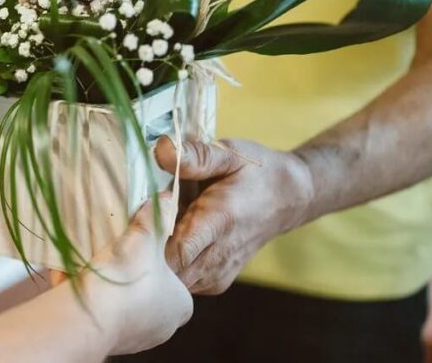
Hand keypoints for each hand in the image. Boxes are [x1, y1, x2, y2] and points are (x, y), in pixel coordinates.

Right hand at [92, 193, 193, 354]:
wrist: (90, 317)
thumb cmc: (128, 278)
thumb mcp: (145, 239)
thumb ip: (156, 219)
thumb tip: (166, 198)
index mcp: (181, 305)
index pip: (176, 282)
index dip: (159, 265)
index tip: (142, 250)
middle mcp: (163, 327)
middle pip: (148, 294)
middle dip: (132, 277)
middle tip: (118, 254)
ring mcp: (135, 339)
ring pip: (123, 306)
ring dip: (110, 288)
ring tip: (94, 264)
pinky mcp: (107, 341)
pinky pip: (101, 313)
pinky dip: (92, 299)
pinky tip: (77, 280)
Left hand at [154, 137, 313, 294]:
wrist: (289, 199)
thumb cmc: (256, 172)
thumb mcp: (229, 154)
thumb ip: (196, 155)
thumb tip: (161, 149)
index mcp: (220, 221)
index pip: (176, 251)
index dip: (150, 236)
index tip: (143, 212)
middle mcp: (219, 255)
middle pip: (167, 271)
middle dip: (147, 248)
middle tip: (145, 218)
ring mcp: (218, 274)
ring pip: (171, 280)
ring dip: (157, 257)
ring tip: (162, 227)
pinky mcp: (215, 282)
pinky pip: (181, 281)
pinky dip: (169, 265)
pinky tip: (174, 240)